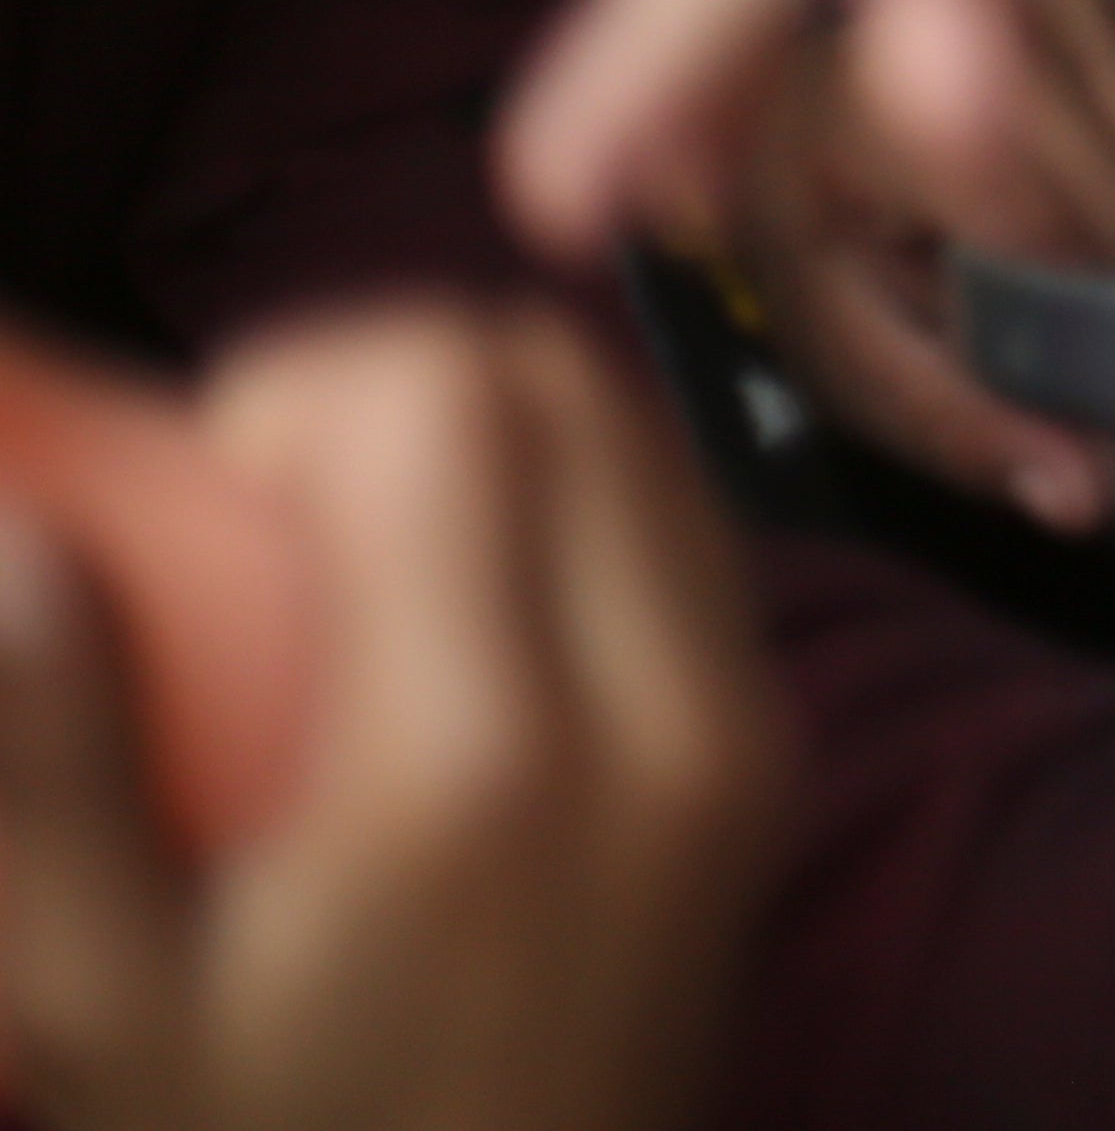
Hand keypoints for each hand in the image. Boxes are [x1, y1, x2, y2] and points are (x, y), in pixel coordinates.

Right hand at [0, 307, 780, 1130]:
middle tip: (261, 537)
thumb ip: (45, 763)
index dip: (290, 397)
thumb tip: (15, 537)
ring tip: (346, 584)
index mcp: (478, 757)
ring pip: (633, 436)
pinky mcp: (771, 759)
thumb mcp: (103, 1006)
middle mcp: (660, 713)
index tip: (199, 519)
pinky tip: (451, 634)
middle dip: (386, 397)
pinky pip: (680, 535)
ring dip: (486, 447)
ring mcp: (744, 731)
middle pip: (552, 377)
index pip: (436, 392)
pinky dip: (569, 515)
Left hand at [716, 0, 1114, 532]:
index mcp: (896, 114)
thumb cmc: (824, 234)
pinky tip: (1113, 222)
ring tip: (1078, 279)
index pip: (1057, 239)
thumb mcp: (849, 349)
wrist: (811, 106)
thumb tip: (1094, 499)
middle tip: (1061, 333)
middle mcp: (999, 31)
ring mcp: (1083, 9)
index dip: (1076, 330)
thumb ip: (960, 422)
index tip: (1054, 381)